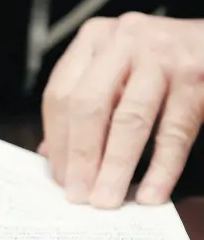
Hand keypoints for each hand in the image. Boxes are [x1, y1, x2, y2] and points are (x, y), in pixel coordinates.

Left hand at [40, 13, 203, 207]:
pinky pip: (174, 132)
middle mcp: (123, 41)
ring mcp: (162, 56)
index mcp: (92, 40)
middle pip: (89, 106)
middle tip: (79, 195)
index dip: (57, 142)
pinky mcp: (197, 77)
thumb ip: (79, 105)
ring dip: (115, 167)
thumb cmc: (150, 63)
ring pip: (130, 120)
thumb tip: (51, 156)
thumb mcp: (109, 71)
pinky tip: (150, 194)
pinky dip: (161, 169)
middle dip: (81, 157)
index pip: (60, 95)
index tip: (60, 177)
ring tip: (106, 199)